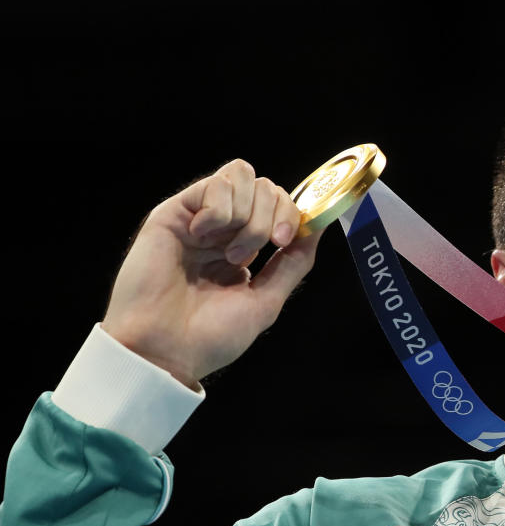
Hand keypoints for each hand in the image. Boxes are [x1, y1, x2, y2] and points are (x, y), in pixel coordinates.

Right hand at [102, 159, 321, 387]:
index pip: (280, 205)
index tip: (284, 242)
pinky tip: (201, 236)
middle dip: (270, 217)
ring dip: (246, 216)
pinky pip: (215, 184)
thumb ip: (293, 262)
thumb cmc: (210, 336)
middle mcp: (223, 230)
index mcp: (244, 248)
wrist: (164, 349)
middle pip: (266, 187)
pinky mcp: (174, 213)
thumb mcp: (266, 300)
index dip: (292, 214)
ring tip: (226, 254)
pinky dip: (219, 210)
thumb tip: (319, 227)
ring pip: (243, 175)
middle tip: (247, 256)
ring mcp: (199, 219)